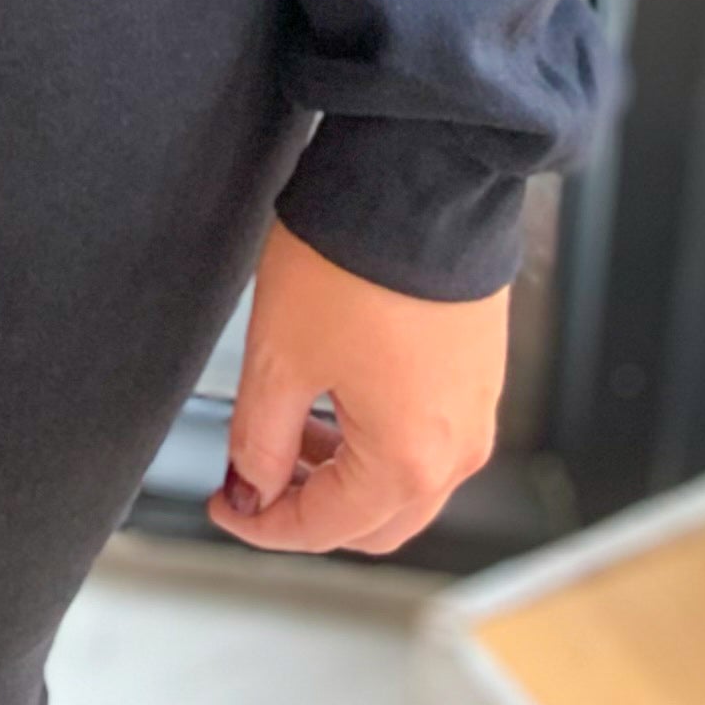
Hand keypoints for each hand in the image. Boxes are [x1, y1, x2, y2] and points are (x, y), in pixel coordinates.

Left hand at [204, 213, 505, 559]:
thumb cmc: (354, 260)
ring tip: (289, 422)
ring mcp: (477, 411)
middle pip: (374, 522)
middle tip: (254, 471)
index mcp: (408, 462)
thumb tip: (252, 486)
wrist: (423, 177)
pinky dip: (378, 438)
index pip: (325, 528)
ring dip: (342, 473)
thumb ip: (259, 438)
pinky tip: (336, 393)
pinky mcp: (480, 373)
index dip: (263, 524)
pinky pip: (429, 437)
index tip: (224, 504)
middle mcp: (457, 450)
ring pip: (404, 483)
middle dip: (308, 506)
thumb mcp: (280, 356)